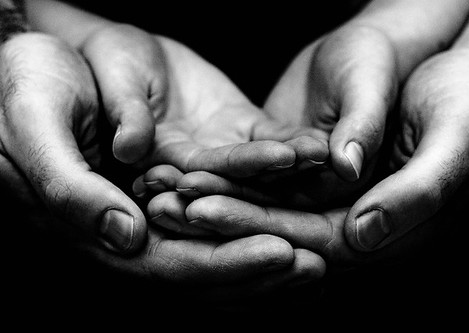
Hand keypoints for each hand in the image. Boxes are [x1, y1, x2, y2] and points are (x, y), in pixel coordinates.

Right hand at [0, 32, 325, 295]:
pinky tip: (319, 167)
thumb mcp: (36, 130)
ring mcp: (182, 180)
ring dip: (286, 221)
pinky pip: (246, 162)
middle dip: (268, 258)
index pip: (173, 262)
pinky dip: (282, 167)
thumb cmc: (25, 88)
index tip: (278, 257)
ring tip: (331, 230)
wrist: (43, 53)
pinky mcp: (201, 145)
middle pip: (218, 250)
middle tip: (320, 262)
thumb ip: (71, 187)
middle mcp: (153, 211)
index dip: (226, 265)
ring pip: (239, 212)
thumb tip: (124, 233)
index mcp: (110, 223)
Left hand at [169, 44, 468, 264]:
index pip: (305, 237)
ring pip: (260, 198)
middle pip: (271, 223)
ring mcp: (330, 192)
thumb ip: (416, 190)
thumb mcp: (457, 138)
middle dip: (214, 214)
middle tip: (159, 202)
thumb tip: (364, 234)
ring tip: (157, 183)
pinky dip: (225, 165)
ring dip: (209, 191)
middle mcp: (350, 217)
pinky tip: (186, 160)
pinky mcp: (315, 164)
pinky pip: (264, 168)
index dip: (250, 224)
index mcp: (382, 224)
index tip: (198, 210)